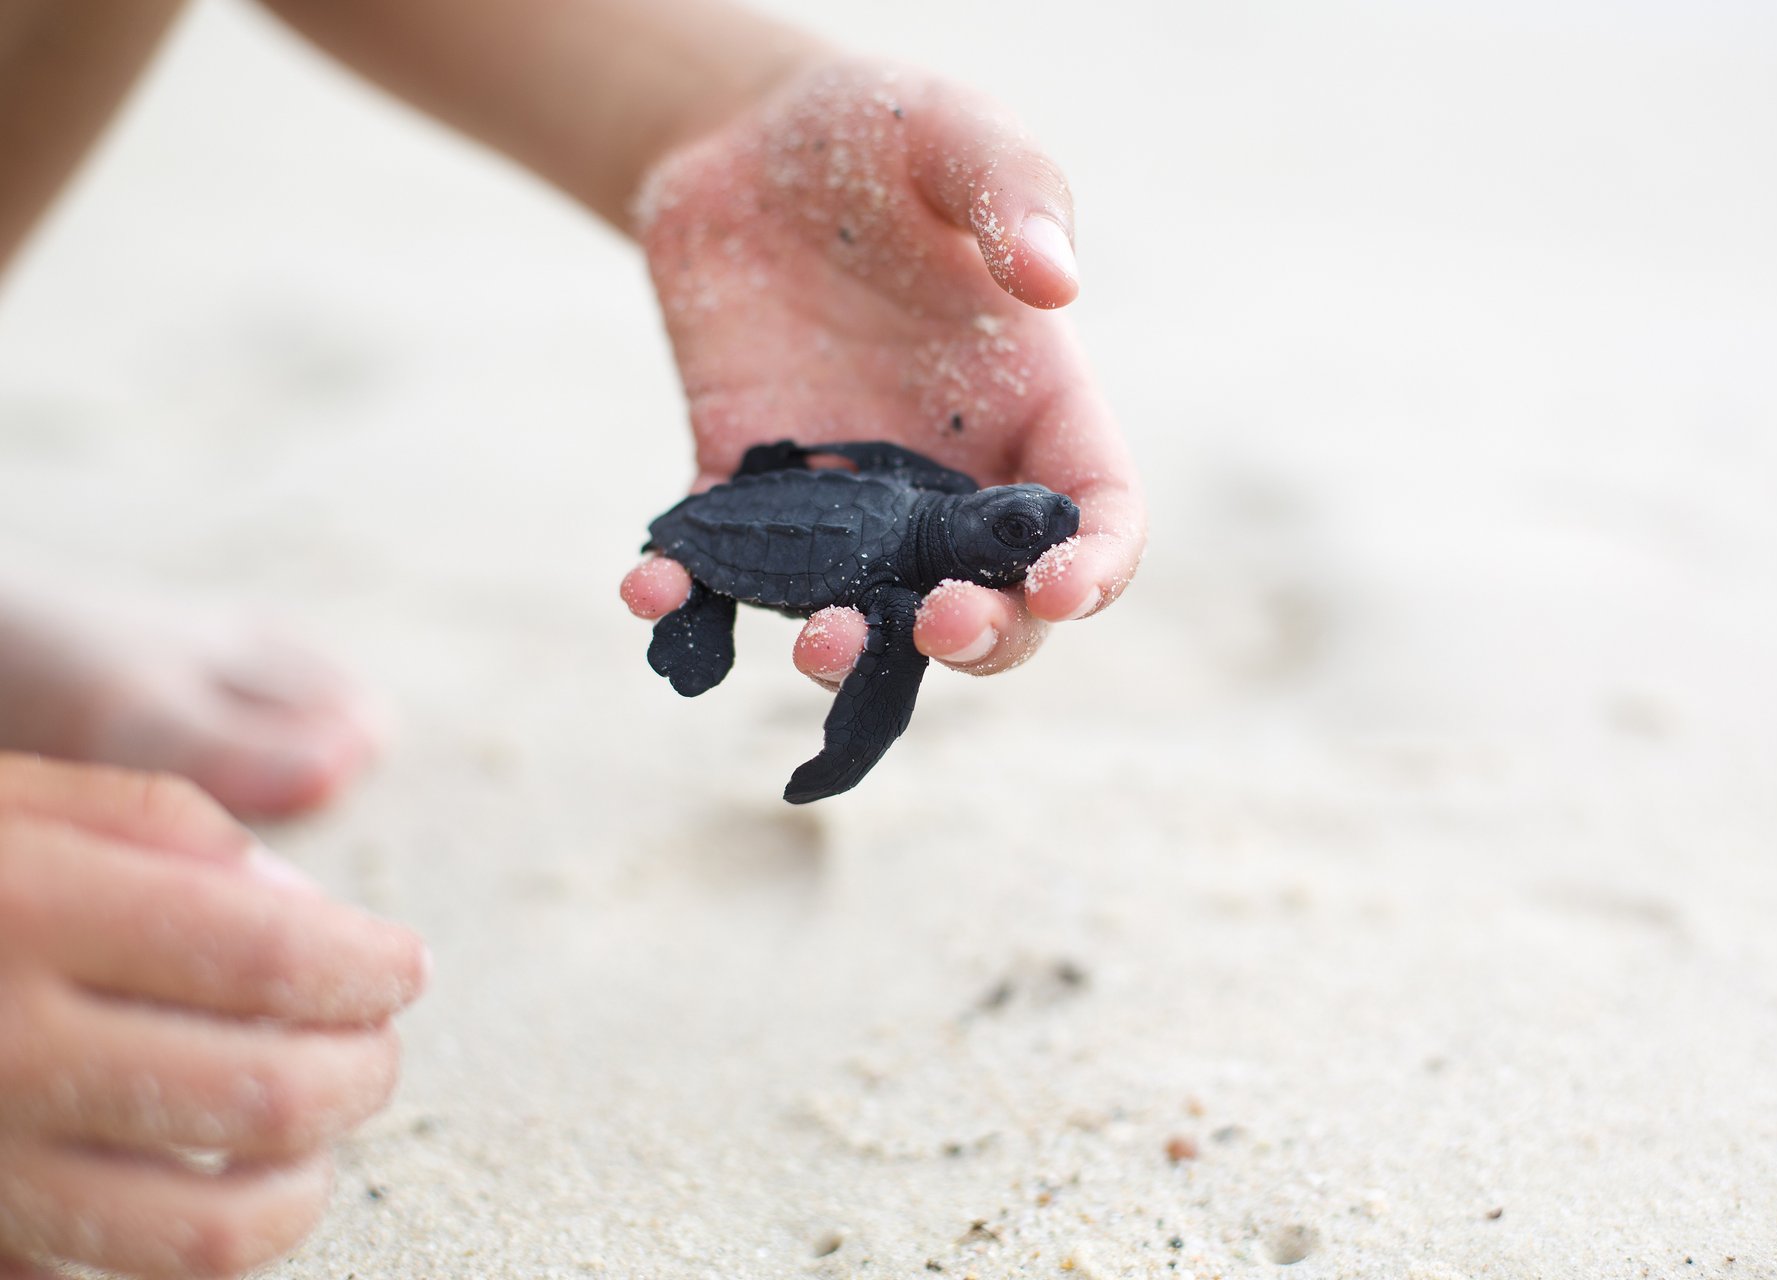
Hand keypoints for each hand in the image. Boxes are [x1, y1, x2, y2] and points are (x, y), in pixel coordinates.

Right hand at [0, 754, 429, 1278]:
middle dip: (360, 1074)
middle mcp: (0, 1043)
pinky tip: (213, 1195)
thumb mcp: (17, 804)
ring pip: (202, 1229)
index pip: (266, 952)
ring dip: (299, 1188)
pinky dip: (193, 1251)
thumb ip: (172, 836)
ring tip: (316, 1143)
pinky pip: (104, 1278)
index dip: (367, 967)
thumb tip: (314, 914)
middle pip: (260, 1093)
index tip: (406, 966)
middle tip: (377, 1050)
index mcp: (28, 907)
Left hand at [619, 59, 1143, 687]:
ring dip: (849, 648)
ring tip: (818, 639)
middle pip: (996, 600)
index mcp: (1036, 406)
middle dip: (982, 637)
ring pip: (868, 611)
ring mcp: (849, 494)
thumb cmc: (881, 133)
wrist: (743, 140)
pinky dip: (689, 595)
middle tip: (938, 624)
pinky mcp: (746, 484)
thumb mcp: (956, 136)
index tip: (1059, 587)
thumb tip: (1054, 279)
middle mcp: (951, 473)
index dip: (1093, 567)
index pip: (1097, 515)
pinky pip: (724, 567)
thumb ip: (1015, 193)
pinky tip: (653, 587)